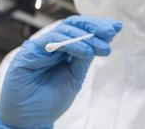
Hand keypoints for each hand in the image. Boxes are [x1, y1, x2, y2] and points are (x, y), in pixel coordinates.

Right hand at [0, 16, 121, 128]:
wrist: (30, 119)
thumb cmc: (50, 100)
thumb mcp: (75, 77)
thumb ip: (84, 58)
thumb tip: (101, 40)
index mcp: (62, 49)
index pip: (80, 30)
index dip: (97, 27)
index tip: (117, 28)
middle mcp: (51, 44)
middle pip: (73, 26)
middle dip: (94, 26)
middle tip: (112, 31)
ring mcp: (39, 47)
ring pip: (64, 30)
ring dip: (86, 37)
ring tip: (102, 48)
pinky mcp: (28, 53)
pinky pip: (50, 41)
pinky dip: (70, 44)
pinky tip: (86, 52)